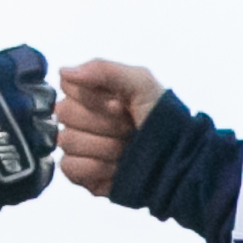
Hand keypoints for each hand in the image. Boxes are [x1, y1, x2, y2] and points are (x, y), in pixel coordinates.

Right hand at [0, 46, 58, 234]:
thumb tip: (24, 62)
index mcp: (5, 74)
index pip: (36, 64)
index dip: (24, 78)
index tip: (7, 90)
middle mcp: (22, 101)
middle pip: (45, 98)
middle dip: (28, 106)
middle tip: (1, 121)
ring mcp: (30, 138)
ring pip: (48, 132)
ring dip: (30, 137)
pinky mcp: (32, 172)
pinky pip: (43, 163)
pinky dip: (27, 165)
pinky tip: (1, 165)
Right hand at [55, 59, 163, 198]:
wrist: (177, 159)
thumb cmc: (163, 118)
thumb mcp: (141, 82)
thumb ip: (104, 69)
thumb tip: (65, 72)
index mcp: (93, 92)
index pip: (68, 86)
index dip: (94, 97)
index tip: (121, 106)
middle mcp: (81, 118)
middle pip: (65, 113)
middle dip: (105, 124)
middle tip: (129, 128)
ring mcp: (78, 146)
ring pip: (68, 140)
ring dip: (106, 147)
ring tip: (127, 150)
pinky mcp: (79, 173)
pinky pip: (70, 167)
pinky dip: (97, 168)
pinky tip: (116, 168)